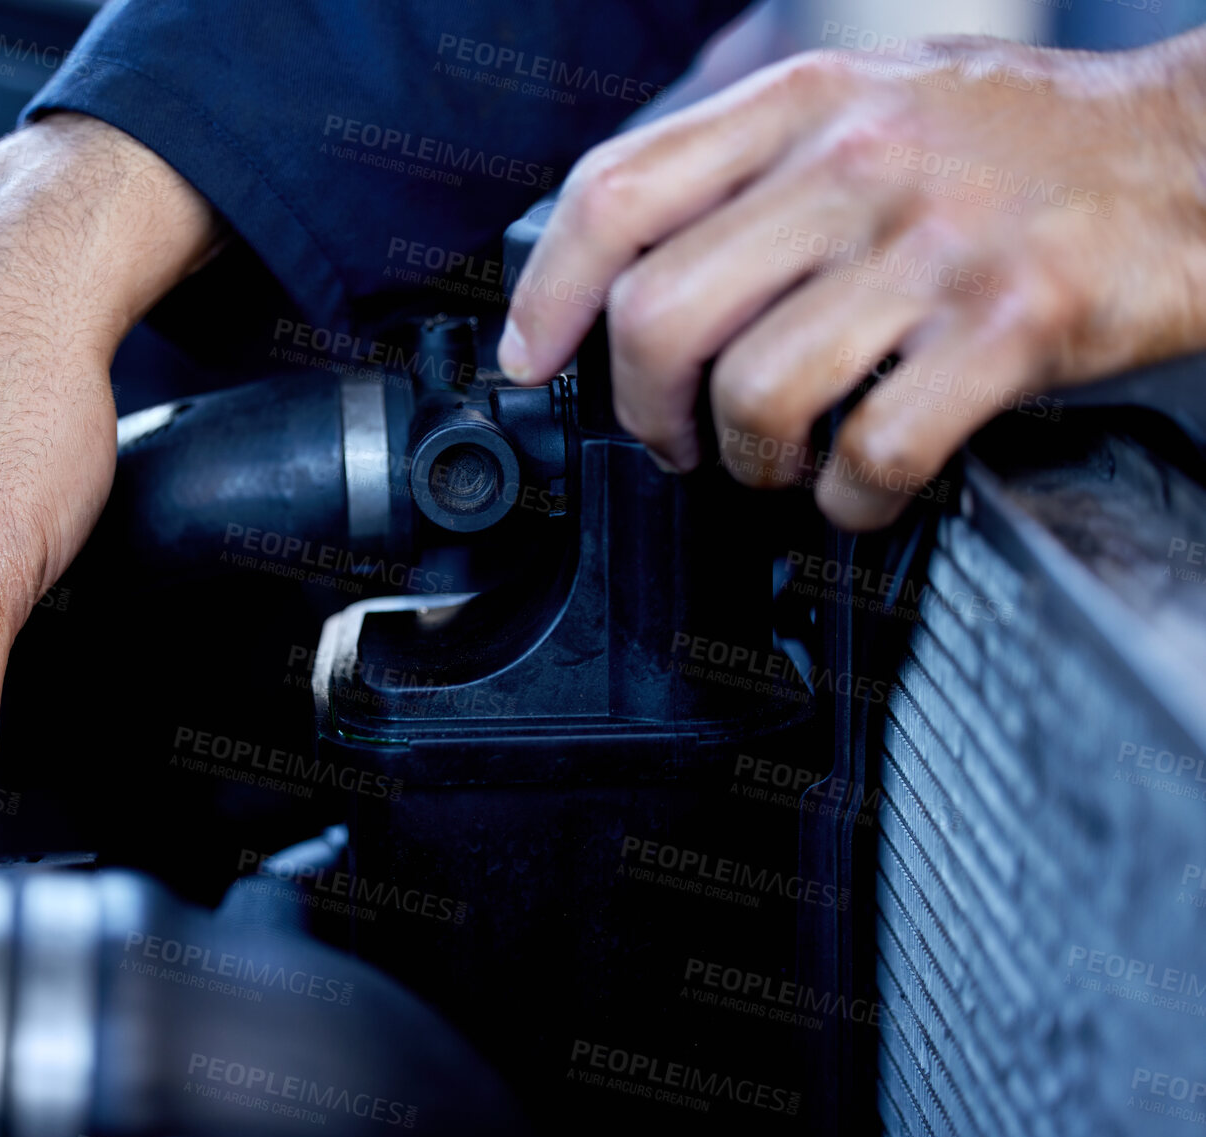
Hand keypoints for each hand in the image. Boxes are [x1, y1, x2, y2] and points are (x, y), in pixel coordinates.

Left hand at [499, 32, 1205, 527]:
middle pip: (661, 313)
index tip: (530, 359)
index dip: (547, 294)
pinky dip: (847, 500)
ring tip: (771, 460)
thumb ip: (752, 166)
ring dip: (745, 459)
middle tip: (669, 436)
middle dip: (641, 407)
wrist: (1195, 151)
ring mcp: (935, 247)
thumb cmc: (1019, 143)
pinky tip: (858, 489)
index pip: (616, 194)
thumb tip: (631, 264)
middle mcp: (857, 166)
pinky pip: (874, 452)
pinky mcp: (1013, 327)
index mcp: (804, 105)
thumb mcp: (871, 104)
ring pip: (757, 393)